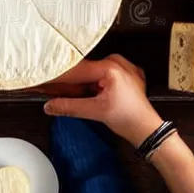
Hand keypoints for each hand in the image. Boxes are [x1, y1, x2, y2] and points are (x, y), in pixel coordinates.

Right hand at [44, 54, 162, 145]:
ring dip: (79, 83)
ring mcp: (121, 67)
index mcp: (111, 67)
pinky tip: (85, 92)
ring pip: (90, 72)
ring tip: (67, 93)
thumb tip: (50, 105)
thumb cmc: (130, 120)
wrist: (148, 130)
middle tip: (52, 89)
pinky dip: (90, 83)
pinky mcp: (122, 74)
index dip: (59, 76)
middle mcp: (117, 62)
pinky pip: (99, 74)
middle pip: (83, 69)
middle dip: (68, 81)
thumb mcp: (95, 112)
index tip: (45, 79)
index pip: (77, 70)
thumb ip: (70, 106)